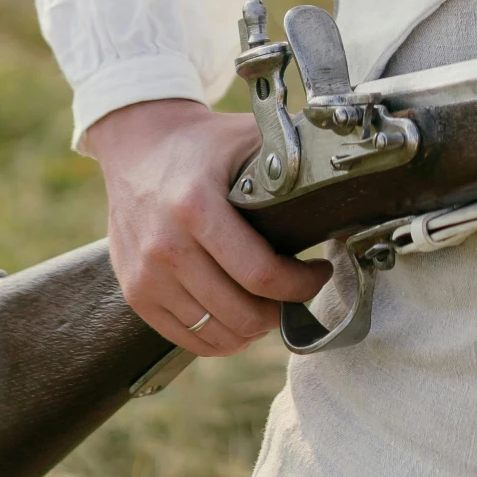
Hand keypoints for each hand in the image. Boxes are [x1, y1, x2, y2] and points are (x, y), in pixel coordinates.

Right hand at [82, 98, 329, 354]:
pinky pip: (186, 339)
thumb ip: (289, 158)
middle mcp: (166, 246)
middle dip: (280, 311)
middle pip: (240, 313)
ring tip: (270, 305)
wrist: (138, 144)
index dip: (300, 285)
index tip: (319, 273)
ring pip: (215, 334)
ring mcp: (146, 275)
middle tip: (296, 292)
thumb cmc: (202, 144)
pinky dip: (220, 339)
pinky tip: (238, 318)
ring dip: (252, 329)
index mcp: (195, 206)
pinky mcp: (136, 293)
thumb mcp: (246, 137)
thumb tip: (341, 181)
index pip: (260, 274)